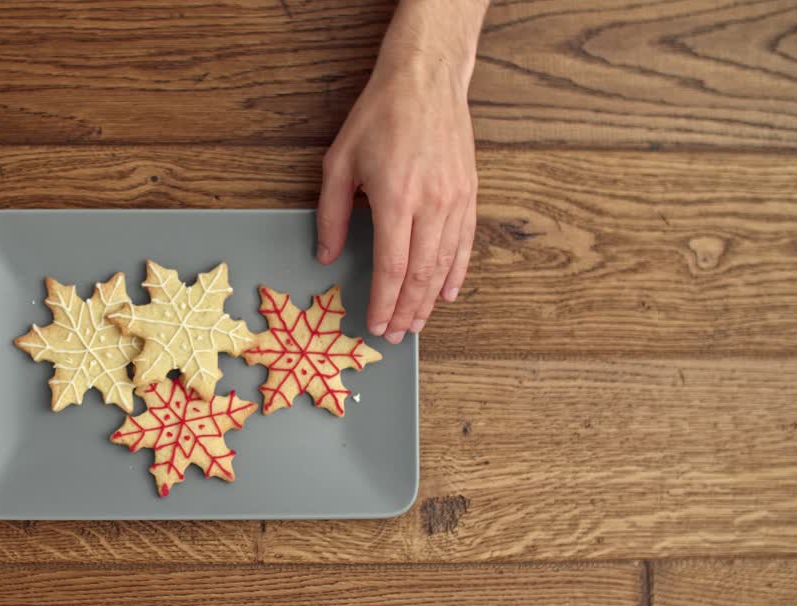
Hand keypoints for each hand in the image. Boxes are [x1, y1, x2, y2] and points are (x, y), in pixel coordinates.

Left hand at [317, 0, 487, 343]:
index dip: (383, 302)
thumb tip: (327, 255)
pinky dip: (457, 272)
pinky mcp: (470, 192)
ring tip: (417, 321)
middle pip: (421, 274)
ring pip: (445, 264)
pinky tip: (449, 293)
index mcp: (396, 199)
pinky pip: (465, 243)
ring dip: (430, 299)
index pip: (391, 267)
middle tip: (396, 334)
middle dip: (407, 310)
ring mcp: (455, 200)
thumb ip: (332, 214)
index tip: (375, 324)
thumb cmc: (380, 116)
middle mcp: (431, 204)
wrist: (426, 80)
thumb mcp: (340, 162)